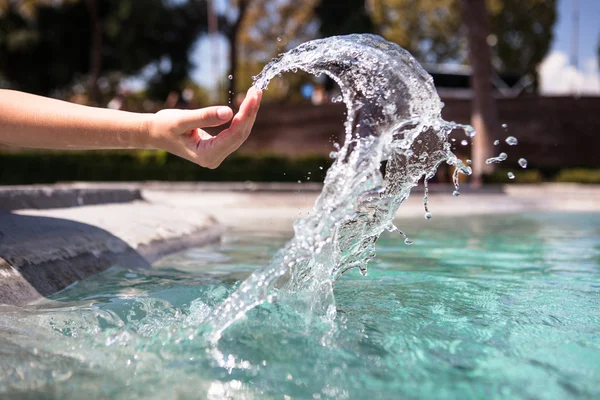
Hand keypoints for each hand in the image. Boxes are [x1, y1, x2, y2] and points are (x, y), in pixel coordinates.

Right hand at [146, 87, 261, 168]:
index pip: (234, 134)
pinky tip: (247, 104)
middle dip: (250, 112)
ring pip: (239, 133)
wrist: (154, 133)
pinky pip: (234, 132)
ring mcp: (217, 155)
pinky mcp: (217, 148)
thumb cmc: (165, 126)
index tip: (253, 95)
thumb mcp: (182, 119)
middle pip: (240, 135)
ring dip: (248, 114)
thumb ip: (205, 117)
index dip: (246, 115)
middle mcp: (214, 159)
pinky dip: (242, 117)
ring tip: (255, 93)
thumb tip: (229, 112)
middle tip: (257, 90)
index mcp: (206, 155)